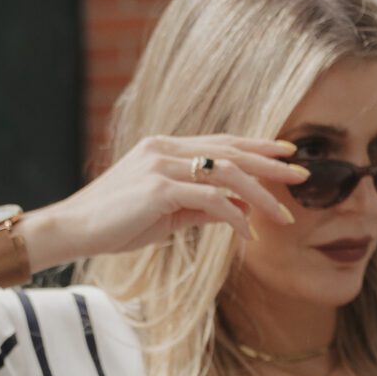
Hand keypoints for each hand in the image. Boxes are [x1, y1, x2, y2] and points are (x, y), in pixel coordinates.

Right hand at [30, 135, 306, 264]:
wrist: (73, 229)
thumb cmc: (114, 224)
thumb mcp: (165, 214)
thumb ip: (200, 207)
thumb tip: (236, 209)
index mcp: (165, 148)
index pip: (221, 143)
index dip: (256, 147)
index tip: (286, 154)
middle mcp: (165, 149)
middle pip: (231, 151)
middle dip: (271, 164)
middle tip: (303, 174)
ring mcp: (161, 165)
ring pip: (227, 174)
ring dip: (261, 196)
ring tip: (283, 215)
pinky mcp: (159, 188)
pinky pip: (210, 199)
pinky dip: (234, 216)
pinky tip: (247, 233)